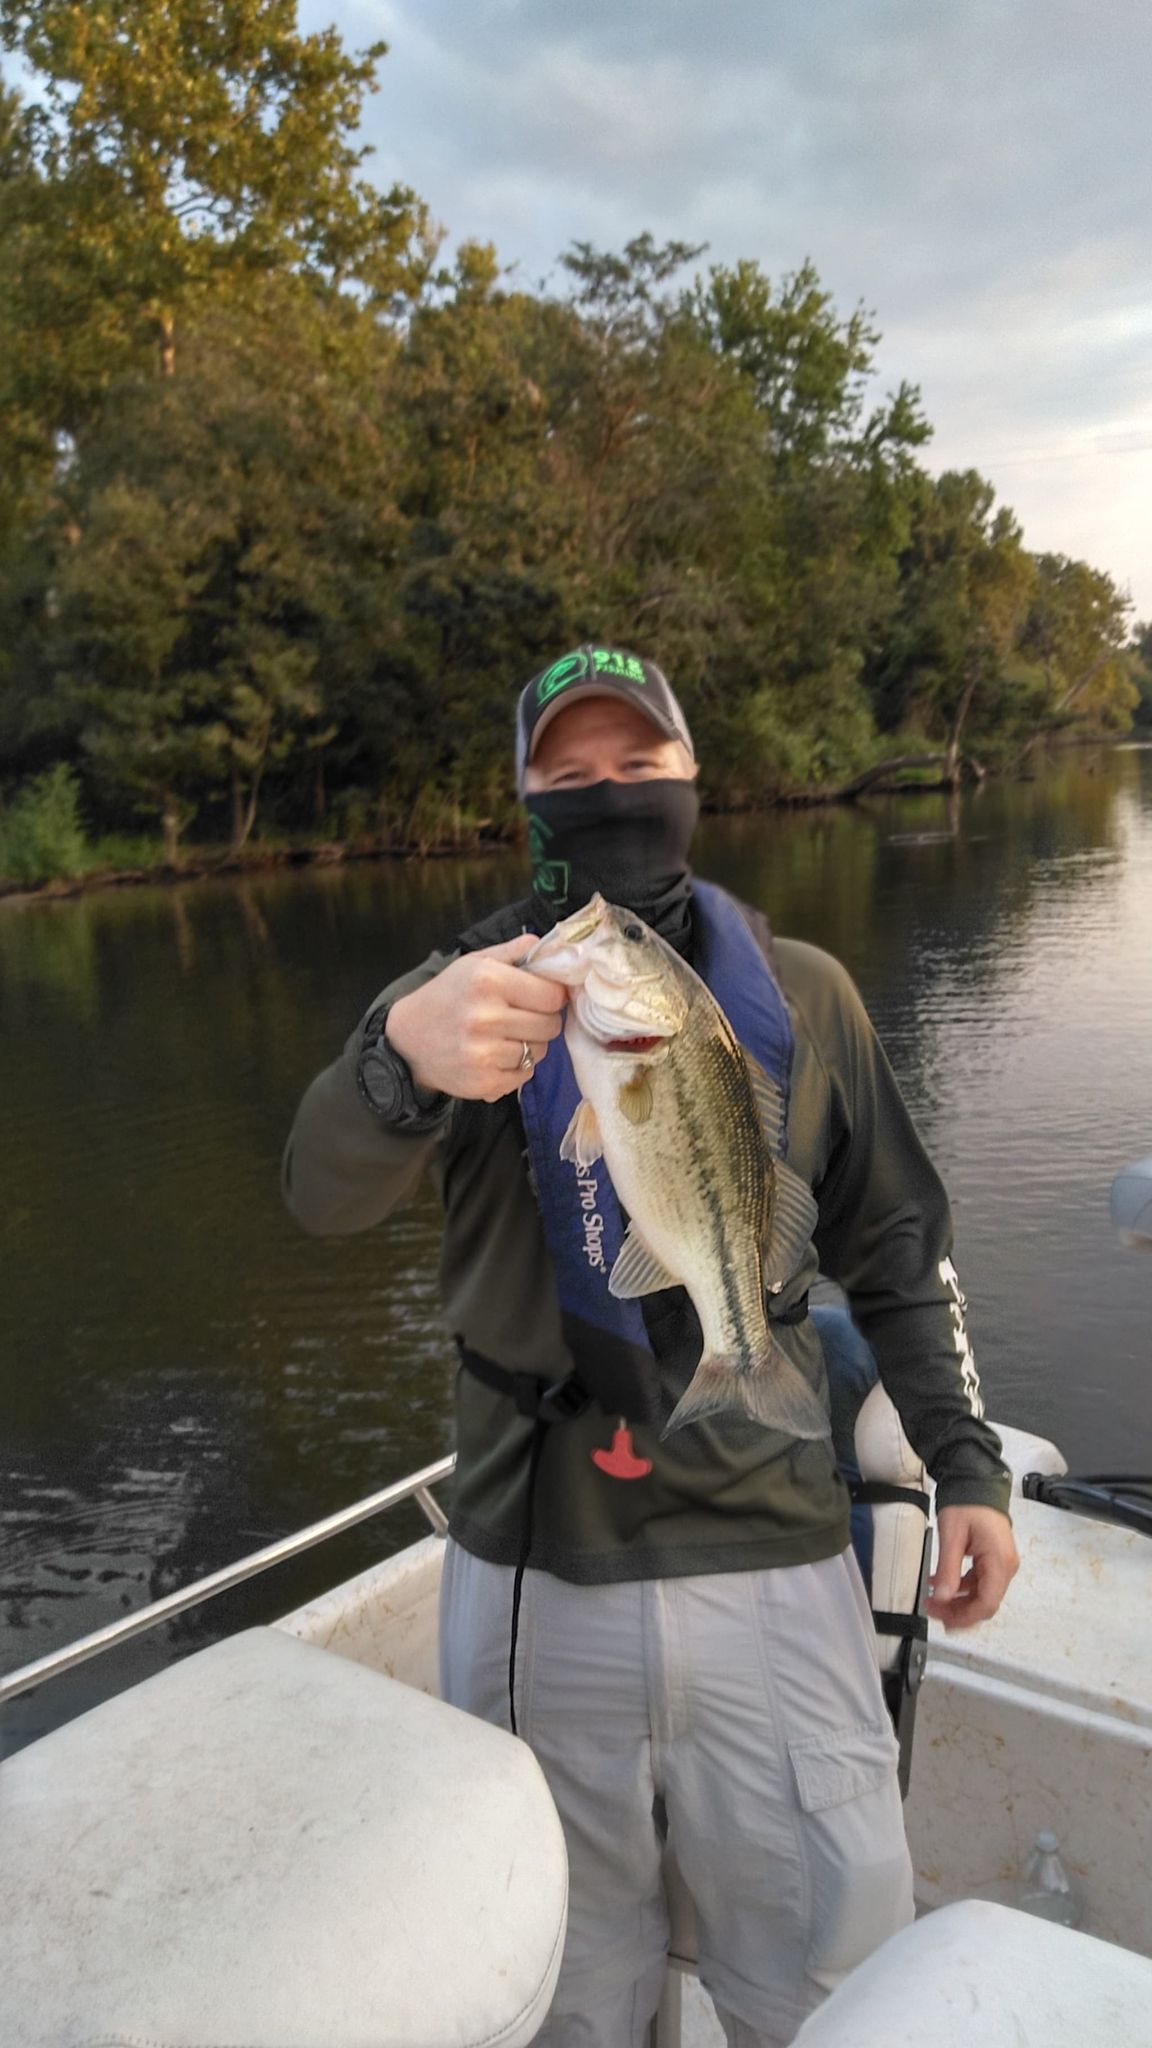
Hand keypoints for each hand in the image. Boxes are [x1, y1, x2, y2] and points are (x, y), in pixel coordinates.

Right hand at [385, 936, 567, 1102]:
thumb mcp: (471, 964)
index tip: (541, 997)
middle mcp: (486, 1018)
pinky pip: (525, 1075)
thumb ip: (508, 952)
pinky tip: (496, 1056)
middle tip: (523, 1017)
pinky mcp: (484, 1083)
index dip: (552, 996)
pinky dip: (517, 1067)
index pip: (552, 995)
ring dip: (530, 1045)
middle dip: (543, 1020)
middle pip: (550, 1025)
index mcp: (488, 982)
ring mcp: (484, 1054)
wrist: (407, 1040)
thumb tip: (539, 942)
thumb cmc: (445, 997)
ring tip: (506, 1036)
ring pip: (540, 1051)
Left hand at [925, 1504, 1019, 1630]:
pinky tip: (941, 1583)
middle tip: (933, 1609)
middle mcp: (1005, 1566)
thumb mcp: (952, 1536)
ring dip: (958, 1601)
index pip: (987, 1603)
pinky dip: (960, 1587)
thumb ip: (949, 1569)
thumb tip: (943, 1598)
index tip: (943, 1620)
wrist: (976, 1481)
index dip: (965, 1617)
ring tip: (933, 1599)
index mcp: (1000, 1562)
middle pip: (985, 1603)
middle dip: (959, 1611)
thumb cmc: (967, 1503)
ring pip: (981, 1594)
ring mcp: (1001, 1563)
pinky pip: (979, 1582)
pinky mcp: (993, 1559)